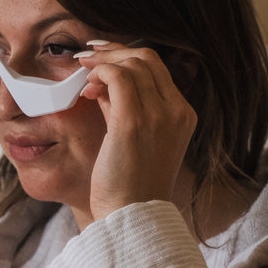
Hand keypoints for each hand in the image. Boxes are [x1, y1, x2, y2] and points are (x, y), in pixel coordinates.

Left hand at [75, 42, 196, 222]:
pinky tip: (87, 87)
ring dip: (102, 63)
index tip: (102, 57)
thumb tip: (104, 80)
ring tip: (84, 76)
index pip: (157, 67)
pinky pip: (118, 77)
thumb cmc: (130, 182)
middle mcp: (176, 111)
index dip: (126, 55)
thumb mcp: (134, 136)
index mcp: (183, 114)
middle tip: (87, 58)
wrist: (132, 216)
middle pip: (147, 58)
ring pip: (132, 64)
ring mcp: (158, 116)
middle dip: (113, 52)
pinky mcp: (134, 122)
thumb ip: (125, 106)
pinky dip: (100, 73)